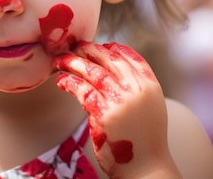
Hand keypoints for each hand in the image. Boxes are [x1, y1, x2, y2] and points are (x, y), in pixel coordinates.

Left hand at [54, 41, 180, 178]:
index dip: (113, 48)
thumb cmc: (145, 140)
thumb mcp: (150, 107)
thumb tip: (112, 70)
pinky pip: (82, 90)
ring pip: (93, 71)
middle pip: (110, 59)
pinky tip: (62, 81)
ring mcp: (120, 101)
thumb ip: (136, 88)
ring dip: (74, 62)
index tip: (99, 45)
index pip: (131, 57)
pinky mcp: (103, 113)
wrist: (147, 168)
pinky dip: (70, 83)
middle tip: (75, 47)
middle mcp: (137, 90)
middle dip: (90, 50)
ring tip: (61, 60)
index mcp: (150, 86)